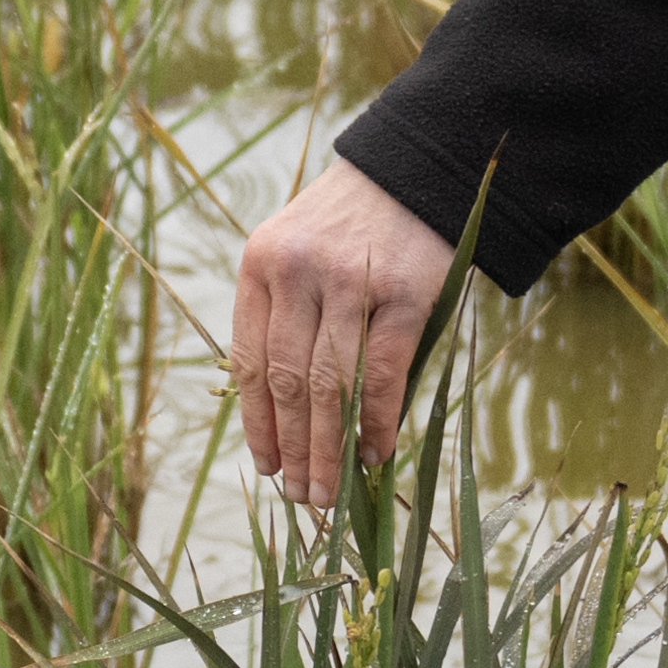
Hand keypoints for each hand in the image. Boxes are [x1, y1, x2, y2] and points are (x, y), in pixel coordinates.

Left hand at [227, 155, 463, 512]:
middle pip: (289, 381)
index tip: (267, 466)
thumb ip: (289, 318)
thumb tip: (290, 420)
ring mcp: (350, 281)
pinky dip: (378, 422)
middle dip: (294, 448)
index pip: (250, 361)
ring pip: (331, 386)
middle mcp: (297, 272)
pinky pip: (382, 373)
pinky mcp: (403, 292)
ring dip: (330, 448)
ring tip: (331, 491)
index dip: (257, 423)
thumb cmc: (354, 225)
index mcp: (260, 263)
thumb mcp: (300, 254)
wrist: (417, 171)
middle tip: (301, 496)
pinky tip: (376, 453)